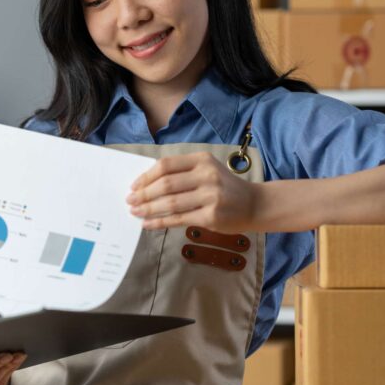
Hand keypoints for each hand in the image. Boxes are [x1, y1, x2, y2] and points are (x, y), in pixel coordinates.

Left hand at [125, 151, 258, 232]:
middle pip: (166, 185)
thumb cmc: (224, 187)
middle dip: (143, 194)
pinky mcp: (211, 216)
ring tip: (135, 212)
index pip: (166, 165)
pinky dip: (160, 222)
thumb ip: (181, 172)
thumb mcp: (206, 170)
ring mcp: (210, 196)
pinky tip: (148, 223)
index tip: (134, 186)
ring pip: (170, 203)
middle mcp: (207, 175)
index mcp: (201, 160)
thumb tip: (146, 184)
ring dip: (148, 209)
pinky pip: (178, 219)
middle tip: (130, 201)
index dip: (146, 177)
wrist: (255, 204)